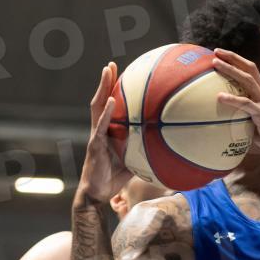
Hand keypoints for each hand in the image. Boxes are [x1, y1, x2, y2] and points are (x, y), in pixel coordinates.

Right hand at [77, 62, 131, 205]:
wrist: (96, 194)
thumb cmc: (113, 179)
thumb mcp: (133, 162)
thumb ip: (144, 151)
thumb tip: (165, 147)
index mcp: (107, 132)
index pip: (109, 107)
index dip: (112, 91)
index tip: (120, 75)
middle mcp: (99, 130)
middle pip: (100, 100)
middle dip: (105, 82)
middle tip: (111, 65)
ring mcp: (95, 136)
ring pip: (96, 106)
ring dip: (102, 87)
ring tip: (108, 71)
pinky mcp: (94, 145)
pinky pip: (100, 125)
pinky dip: (106, 112)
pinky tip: (111, 100)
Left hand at [213, 49, 259, 166]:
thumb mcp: (256, 127)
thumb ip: (243, 120)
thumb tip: (224, 123)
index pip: (252, 72)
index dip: (238, 62)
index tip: (222, 55)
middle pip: (250, 69)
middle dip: (233, 58)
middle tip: (216, 52)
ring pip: (248, 80)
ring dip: (231, 70)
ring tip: (215, 64)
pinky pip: (247, 104)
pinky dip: (233, 99)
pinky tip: (219, 97)